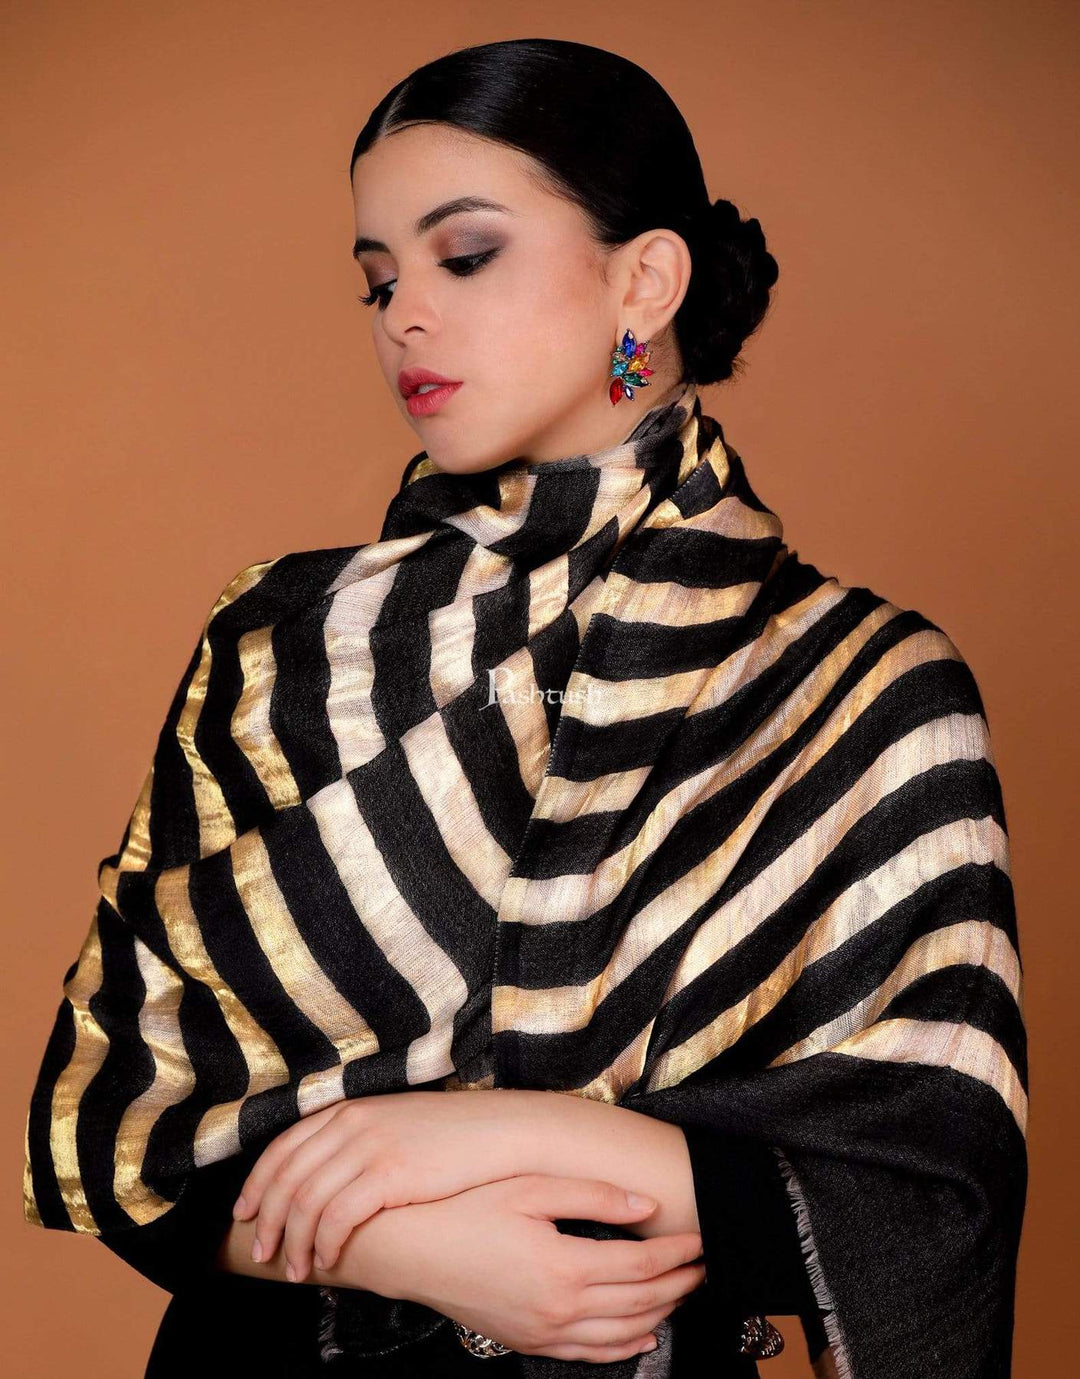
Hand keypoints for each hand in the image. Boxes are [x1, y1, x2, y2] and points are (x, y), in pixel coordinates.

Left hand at [231, 1091, 533, 1280]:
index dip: (256, 1184)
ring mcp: (369, 1147)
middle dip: (265, 1220)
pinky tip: (328, 1260)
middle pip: (286, 1177)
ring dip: (293, 1242)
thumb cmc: (450, 1133)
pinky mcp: (389, 1173)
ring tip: (295, 1270)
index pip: (282, 1147)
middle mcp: (350, 1124)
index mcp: (348, 1109)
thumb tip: (324, 1172)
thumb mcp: (394, 1123)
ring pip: (307, 1202)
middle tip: (260, 1254)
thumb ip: (356, 1139)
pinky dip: (325, 1243)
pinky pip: (339, 1216)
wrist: (498, 1131)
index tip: (243, 1214)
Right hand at [345, 1171, 706, 1362]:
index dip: (677, 1252)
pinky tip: (642, 1337)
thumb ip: (592, 1195)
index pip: (642, 1263)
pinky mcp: (528, 1340)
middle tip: (704, 1265)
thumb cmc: (466, 1209)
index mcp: (565, 1266)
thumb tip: (644, 1204)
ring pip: (622, 1332)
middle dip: (679, 1283)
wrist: (411, 1249)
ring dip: (661, 1313)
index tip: (701, 1238)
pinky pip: (589, 1355)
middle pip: (640, 1301)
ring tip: (683, 1292)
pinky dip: (625, 1348)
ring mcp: (543, 1331)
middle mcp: (560, 1308)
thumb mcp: (530, 1188)